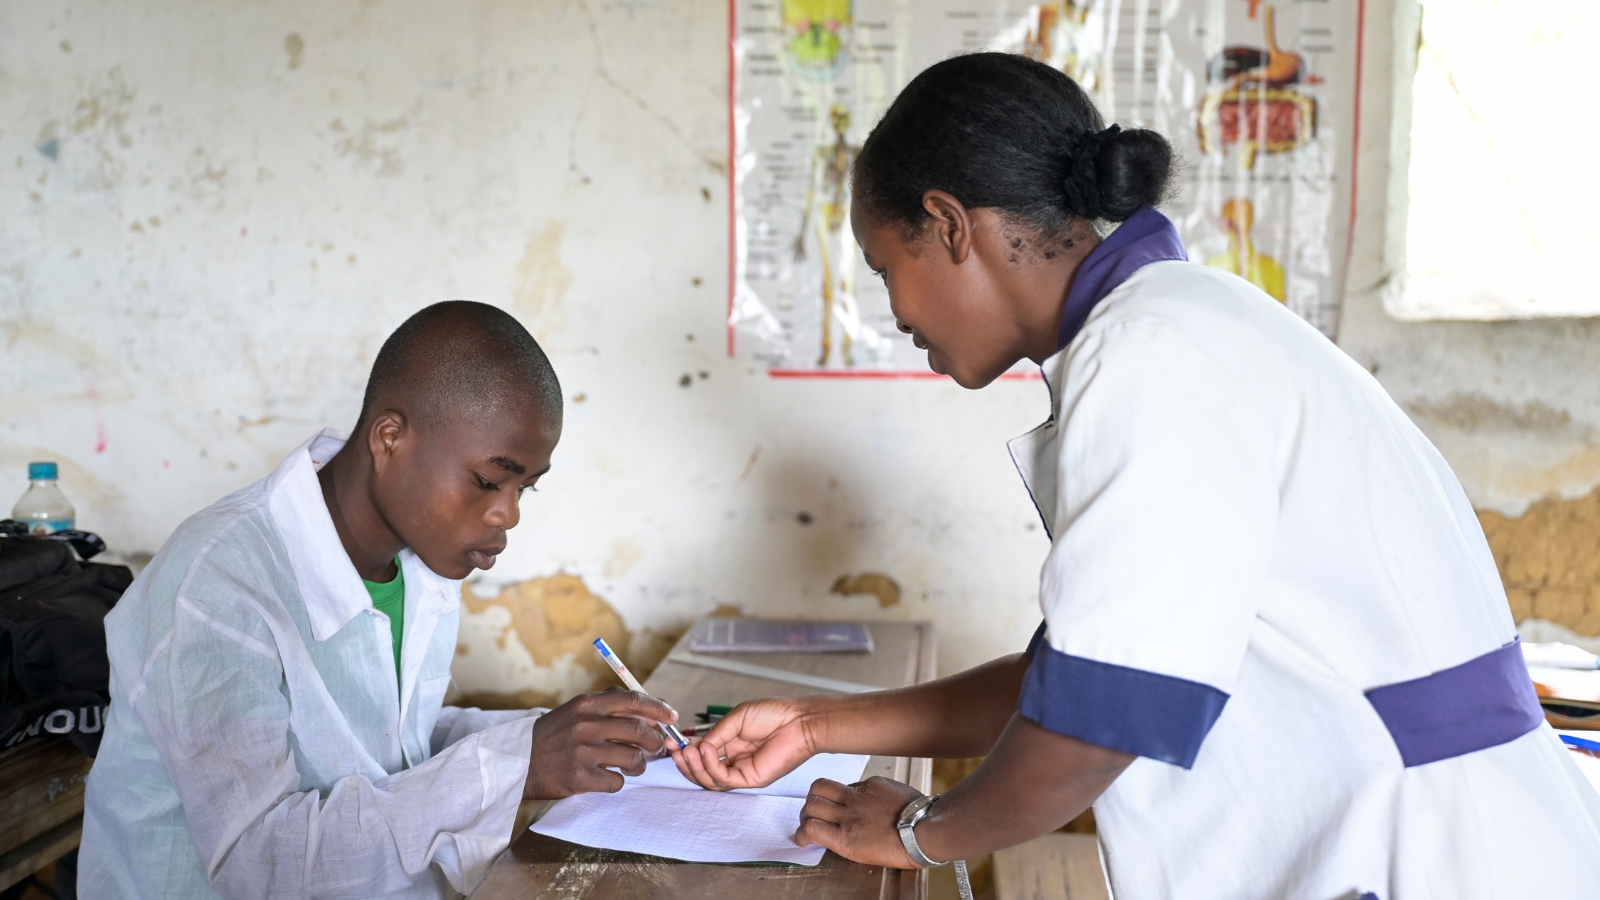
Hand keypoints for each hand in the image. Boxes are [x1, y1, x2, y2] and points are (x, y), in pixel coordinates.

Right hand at [523, 690, 676, 798]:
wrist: (519, 761)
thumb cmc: (556, 734)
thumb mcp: (578, 709)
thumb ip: (612, 705)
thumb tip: (652, 710)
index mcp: (588, 704)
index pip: (634, 700)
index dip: (659, 709)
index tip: (673, 716)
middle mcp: (587, 725)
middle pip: (640, 732)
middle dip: (656, 741)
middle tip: (657, 747)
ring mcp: (583, 752)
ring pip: (634, 759)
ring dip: (640, 765)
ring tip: (632, 765)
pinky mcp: (580, 778)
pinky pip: (618, 781)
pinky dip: (619, 781)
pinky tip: (606, 777)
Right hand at [671, 696, 816, 790]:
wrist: (799, 720)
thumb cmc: (774, 714)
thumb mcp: (736, 719)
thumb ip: (716, 734)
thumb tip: (696, 746)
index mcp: (731, 744)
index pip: (702, 753)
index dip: (685, 749)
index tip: (670, 741)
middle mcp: (735, 760)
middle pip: (702, 770)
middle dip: (685, 761)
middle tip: (673, 750)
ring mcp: (742, 771)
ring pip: (709, 779)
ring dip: (694, 766)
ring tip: (687, 751)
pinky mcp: (750, 779)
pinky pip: (724, 779)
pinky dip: (710, 767)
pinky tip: (705, 751)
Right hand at [795, 776, 922, 867]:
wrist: (926, 831)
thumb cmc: (901, 849)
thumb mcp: (865, 855)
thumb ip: (844, 840)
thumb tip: (831, 830)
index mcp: (847, 840)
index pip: (810, 828)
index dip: (801, 832)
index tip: (803, 835)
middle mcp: (848, 816)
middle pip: (810, 804)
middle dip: (805, 811)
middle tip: (811, 816)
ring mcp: (859, 796)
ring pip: (822, 786)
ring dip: (817, 794)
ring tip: (824, 800)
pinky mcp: (873, 782)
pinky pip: (851, 783)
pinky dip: (848, 791)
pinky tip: (858, 798)